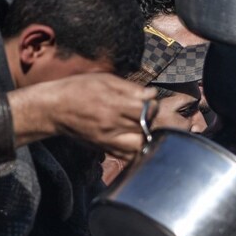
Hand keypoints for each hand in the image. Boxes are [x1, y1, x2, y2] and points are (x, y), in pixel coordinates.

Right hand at [9, 74, 156, 158]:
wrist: (53, 109)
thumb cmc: (79, 89)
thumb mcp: (105, 80)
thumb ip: (131, 89)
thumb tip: (152, 95)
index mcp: (114, 103)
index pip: (148, 109)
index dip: (160, 106)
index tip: (165, 103)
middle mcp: (113, 123)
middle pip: (150, 128)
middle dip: (168, 125)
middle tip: (182, 121)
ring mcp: (110, 139)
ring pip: (143, 146)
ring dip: (157, 139)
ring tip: (167, 133)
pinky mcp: (106, 148)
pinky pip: (131, 155)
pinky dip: (143, 150)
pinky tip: (151, 144)